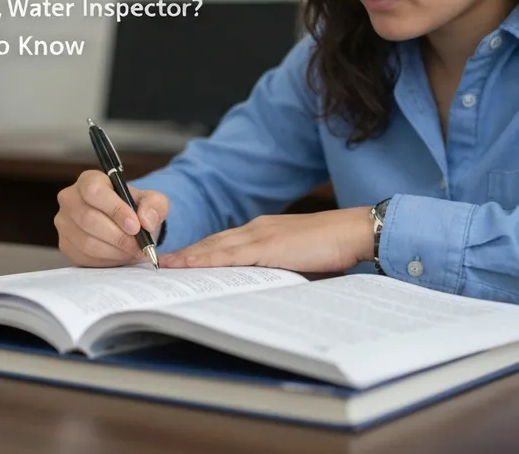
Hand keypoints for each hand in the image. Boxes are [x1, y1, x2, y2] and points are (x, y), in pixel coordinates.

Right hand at [55, 170, 169, 266]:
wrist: (125, 226)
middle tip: (139, 246)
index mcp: (89, 180)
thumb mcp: (152, 201)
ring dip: (114, 251)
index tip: (135, 226)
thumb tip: (146, 220)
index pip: (94, 191)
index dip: (115, 210)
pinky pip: (84, 257)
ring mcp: (64, 223)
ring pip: (87, 242)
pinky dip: (106, 261)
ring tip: (132, 252)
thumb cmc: (134, 209)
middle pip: (88, 220)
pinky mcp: (65, 244)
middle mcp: (70, 199)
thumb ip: (155, 206)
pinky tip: (119, 256)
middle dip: (118, 237)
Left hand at [158, 207, 373, 272]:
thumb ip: (278, 269)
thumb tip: (263, 288)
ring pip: (216, 246)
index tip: (181, 261)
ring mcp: (261, 235)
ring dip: (190, 256)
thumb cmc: (334, 248)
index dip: (201, 251)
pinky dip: (207, 259)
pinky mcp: (267, 245)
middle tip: (163, 264)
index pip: (225, 242)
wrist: (354, 233)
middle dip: (188, 253)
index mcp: (264, 231)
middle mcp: (257, 229)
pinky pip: (230, 254)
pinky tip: (190, 265)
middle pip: (214, 242)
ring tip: (167, 266)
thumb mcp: (299, 260)